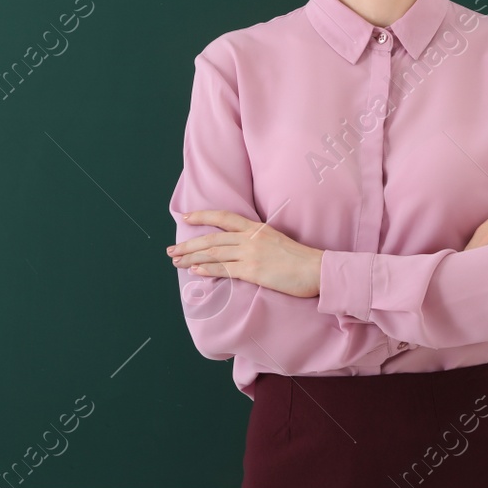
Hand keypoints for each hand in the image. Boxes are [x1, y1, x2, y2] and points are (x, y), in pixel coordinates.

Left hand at [167, 210, 323, 297]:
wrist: (316, 269)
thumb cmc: (300, 258)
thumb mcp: (277, 241)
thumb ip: (258, 240)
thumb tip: (240, 248)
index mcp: (256, 228)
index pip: (224, 217)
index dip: (203, 216)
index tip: (186, 218)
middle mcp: (251, 238)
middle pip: (212, 238)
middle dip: (189, 244)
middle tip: (171, 250)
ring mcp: (251, 254)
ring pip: (213, 253)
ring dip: (191, 257)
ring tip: (176, 262)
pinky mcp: (253, 271)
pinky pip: (224, 269)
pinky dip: (207, 269)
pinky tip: (194, 270)